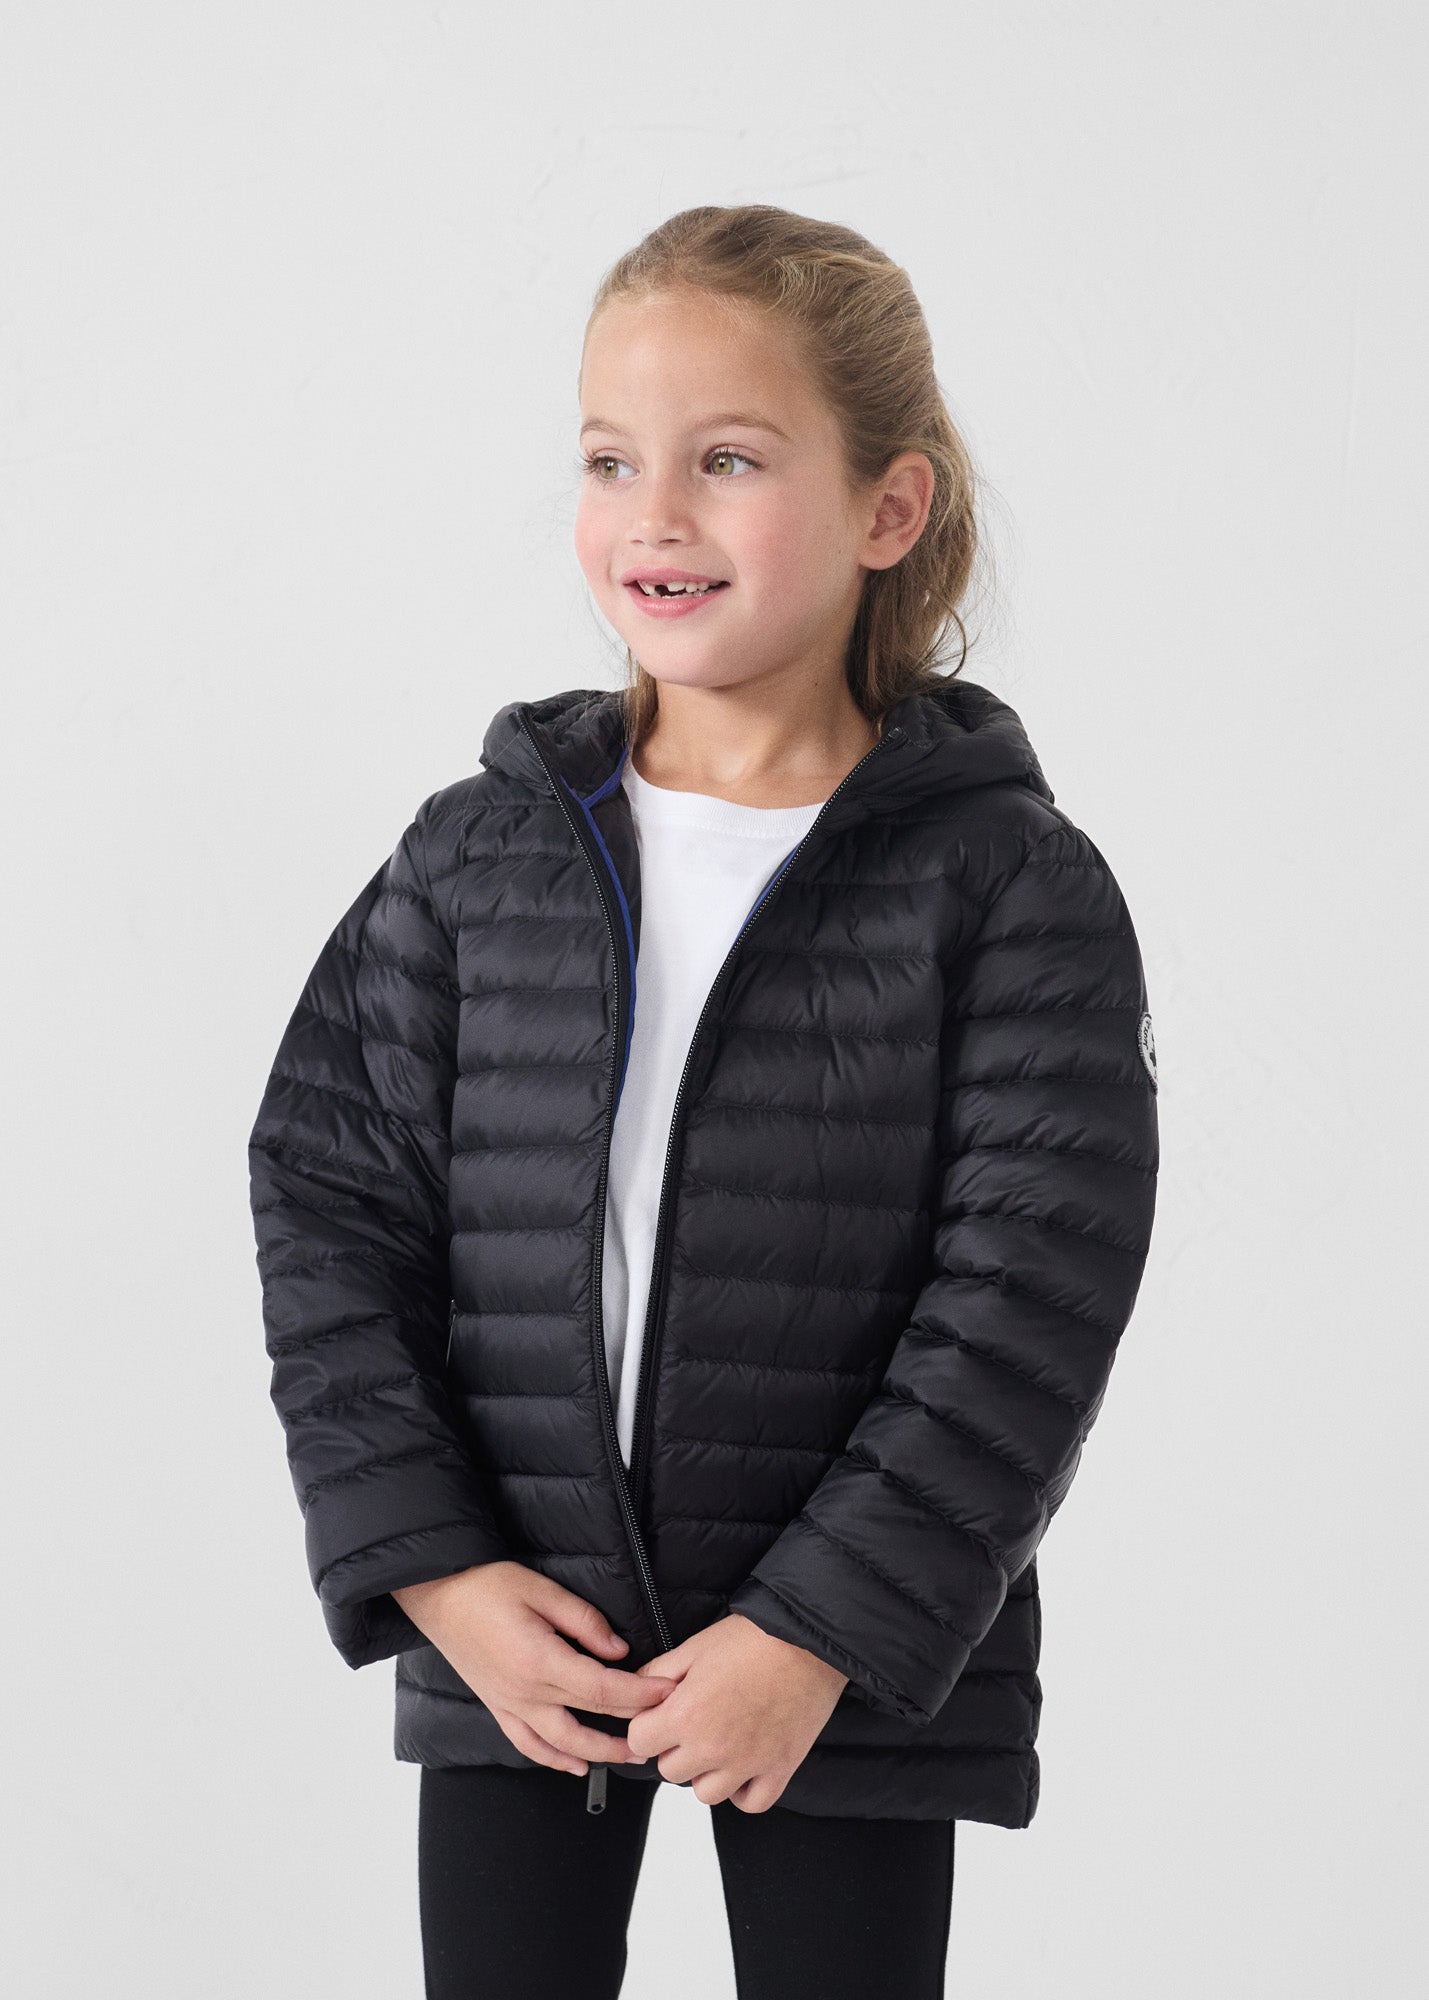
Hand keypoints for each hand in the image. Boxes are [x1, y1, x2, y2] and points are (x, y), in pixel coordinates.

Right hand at [391, 1562, 677, 1776]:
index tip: (667, 1690)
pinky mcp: (497, 1706)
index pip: (602, 1688)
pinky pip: (527, 1744)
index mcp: (540, 1660)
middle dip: (630, 1723)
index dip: (639, 1693)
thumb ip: (583, 1621)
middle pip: (589, 1718)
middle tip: (662, 1725)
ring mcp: (509, 1704)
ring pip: (560, 1743)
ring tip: (629, 1754)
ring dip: (598, 1753)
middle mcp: (525, 1692)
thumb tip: (618, 1649)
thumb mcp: (542, 1590)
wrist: (437, 1594)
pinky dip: (553, 1758)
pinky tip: (574, 1764)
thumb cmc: (486, 1585)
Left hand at [624, 1612, 848, 1811]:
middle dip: (675, 1746)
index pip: (639, 1741)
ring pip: (705, 1793)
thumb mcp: (695, 1647)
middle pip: (669, 1770)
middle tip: (695, 1721)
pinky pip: (750, 1803)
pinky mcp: (779, 1770)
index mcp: (686, 1714)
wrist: (809, 1640)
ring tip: (720, 1741)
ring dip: (706, 1771)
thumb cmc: (752, 1638)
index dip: (647, 1725)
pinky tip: (743, 1766)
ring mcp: (747, 1764)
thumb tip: (632, 1691)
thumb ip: (657, 1673)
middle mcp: (713, 1747)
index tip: (662, 1714)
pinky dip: (743, 1791)